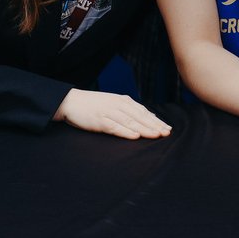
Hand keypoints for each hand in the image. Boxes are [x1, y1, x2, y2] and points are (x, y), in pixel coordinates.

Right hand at [53, 89, 171, 139]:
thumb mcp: (113, 104)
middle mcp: (118, 105)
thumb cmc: (93, 104)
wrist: (71, 101)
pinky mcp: (100, 120)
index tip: (167, 128)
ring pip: (130, 121)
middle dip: (154, 125)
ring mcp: (109, 112)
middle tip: (167, 133)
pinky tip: (135, 136)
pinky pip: (115, 127)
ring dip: (144, 129)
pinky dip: (126, 131)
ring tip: (156, 135)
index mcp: (123, 100)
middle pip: (140, 117)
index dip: (156, 120)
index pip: (143, 112)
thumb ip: (128, 110)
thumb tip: (147, 118)